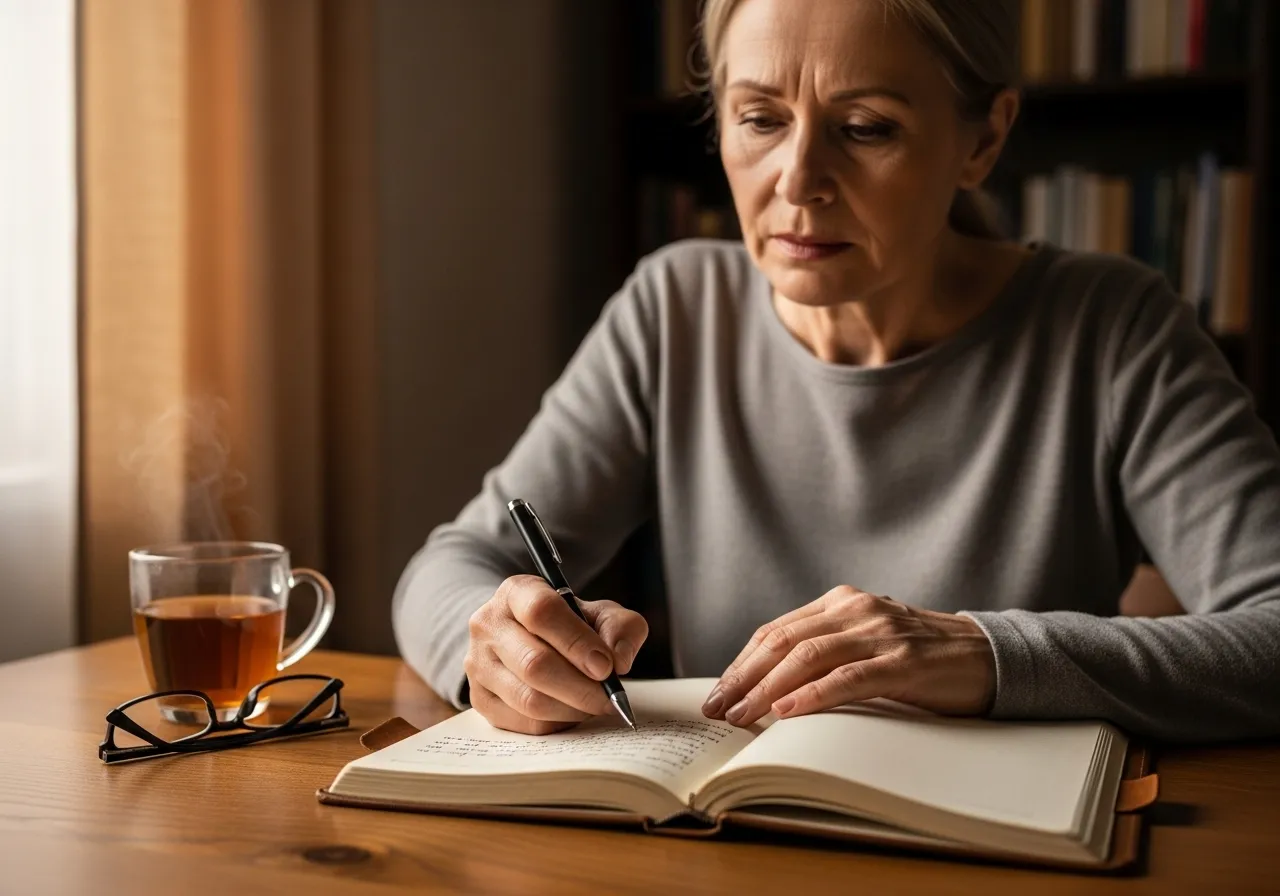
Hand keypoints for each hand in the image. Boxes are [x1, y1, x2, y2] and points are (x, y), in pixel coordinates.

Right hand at [465, 575, 648, 734]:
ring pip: (528, 698)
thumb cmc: (568, 625)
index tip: (606, 666)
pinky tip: (572, 712)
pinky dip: (556, 723)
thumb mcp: (599, 613)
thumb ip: (620, 628)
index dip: (577, 642)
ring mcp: (478, 663)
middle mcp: (489, 624)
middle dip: (580, 686)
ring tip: (594, 705)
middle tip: (608, 697)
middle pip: (533, 663)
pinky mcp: (479, 699)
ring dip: (570, 708)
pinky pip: (523, 722)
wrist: (528, 638)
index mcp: (517, 592)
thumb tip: (618, 661)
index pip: (542, 612)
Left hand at [702, 586, 994, 726]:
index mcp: (841, 602)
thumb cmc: (921, 659)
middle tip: (717, 709)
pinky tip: (788, 711)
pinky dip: (814, 694)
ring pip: (808, 657)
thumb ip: (826, 654)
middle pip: (783, 642)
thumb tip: (766, 690)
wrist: (990, 656)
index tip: (718, 693)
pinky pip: (850, 677)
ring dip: (768, 689)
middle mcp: (856, 610)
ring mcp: (881, 632)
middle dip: (744, 677)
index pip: (775, 631)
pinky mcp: (905, 661)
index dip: (741, 663)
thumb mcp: (866, 645)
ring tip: (742, 715)